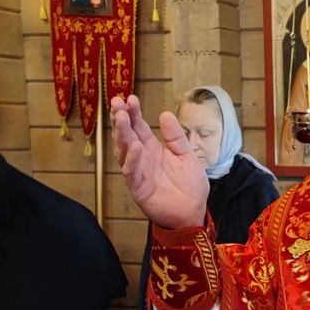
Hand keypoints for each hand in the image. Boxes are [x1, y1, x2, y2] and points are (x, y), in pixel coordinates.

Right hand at [111, 94, 208, 229]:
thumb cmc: (189, 186)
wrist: (193, 212)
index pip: (140, 127)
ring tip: (122, 117)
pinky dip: (132, 159)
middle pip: (127, 135)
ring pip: (124, 151)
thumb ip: (176, 137)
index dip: (134, 113)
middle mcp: (142, 158)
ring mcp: (138, 173)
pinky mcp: (139, 188)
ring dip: (122, 134)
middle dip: (122, 118)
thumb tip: (165, 114)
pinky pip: (132, 172)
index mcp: (153, 149)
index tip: (130, 97)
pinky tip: (135, 146)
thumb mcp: (186, 156)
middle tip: (117, 101)